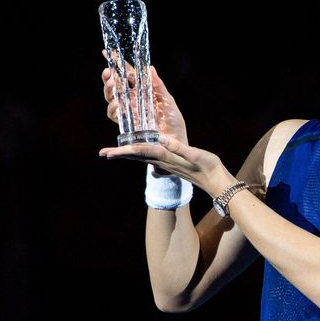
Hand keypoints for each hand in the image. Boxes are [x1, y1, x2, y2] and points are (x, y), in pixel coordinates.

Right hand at [100, 55, 188, 145]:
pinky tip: (117, 104)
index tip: (107, 52)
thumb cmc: (173, 122)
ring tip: (114, 85)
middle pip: (115, 85)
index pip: (127, 74)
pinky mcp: (127, 124)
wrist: (175, 143)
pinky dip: (112, 108)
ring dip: (109, 91)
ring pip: (111, 98)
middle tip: (109, 72)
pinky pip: (113, 115)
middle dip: (109, 77)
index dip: (117, 63)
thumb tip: (150, 67)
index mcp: (143, 90)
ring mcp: (129, 111)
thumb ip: (158, 85)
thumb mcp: (168, 101)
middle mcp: (133, 99)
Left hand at [100, 135, 234, 198]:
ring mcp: (167, 164)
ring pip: (142, 157)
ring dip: (127, 154)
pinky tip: (138, 152)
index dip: (124, 151)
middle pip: (137, 156)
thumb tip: (162, 138)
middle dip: (120, 154)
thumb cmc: (209, 167)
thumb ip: (179, 147)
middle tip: (102, 153)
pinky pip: (150, 157)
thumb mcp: (196, 154)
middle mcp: (163, 162)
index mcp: (167, 157)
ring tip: (113, 153)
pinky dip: (139, 153)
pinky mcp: (171, 164)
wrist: (216, 182)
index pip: (141, 152)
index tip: (109, 153)